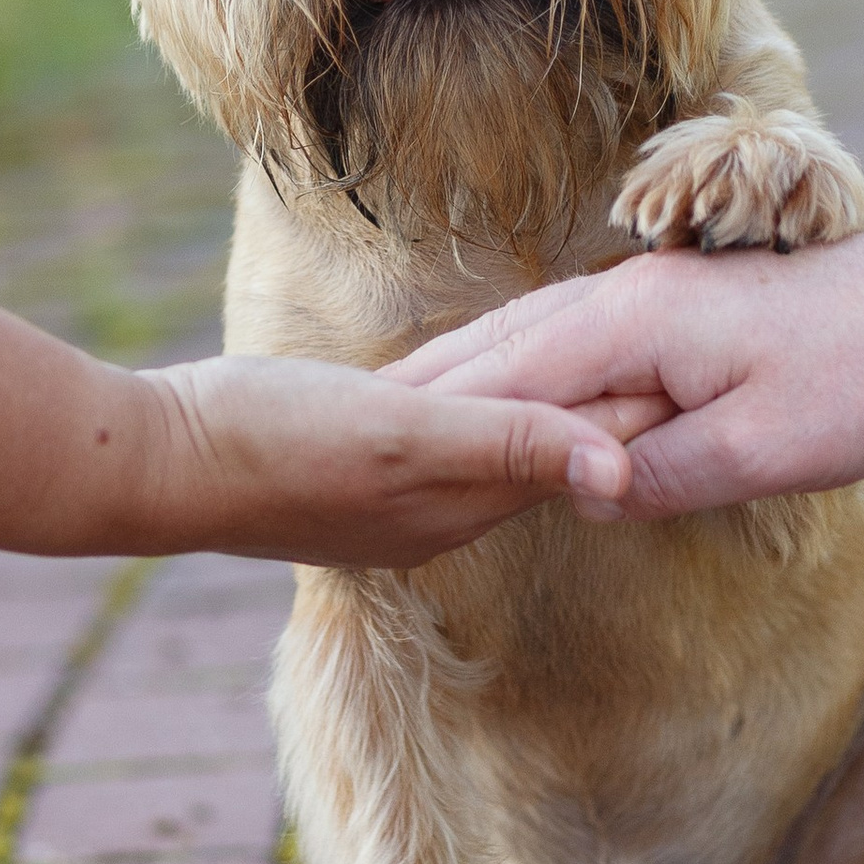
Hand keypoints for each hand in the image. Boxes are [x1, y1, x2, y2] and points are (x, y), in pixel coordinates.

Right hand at [133, 353, 639, 565]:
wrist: (154, 465)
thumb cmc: (271, 442)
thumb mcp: (401, 432)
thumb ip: (511, 445)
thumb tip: (624, 474)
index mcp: (466, 500)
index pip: (582, 450)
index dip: (640, 402)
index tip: (709, 359)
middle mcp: (442, 509)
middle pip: (551, 451)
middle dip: (613, 407)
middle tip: (686, 354)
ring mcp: (395, 494)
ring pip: (500, 446)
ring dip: (552, 410)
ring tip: (613, 366)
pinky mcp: (354, 467)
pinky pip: (446, 437)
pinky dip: (484, 408)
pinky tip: (484, 388)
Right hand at [387, 218, 863, 519]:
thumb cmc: (863, 377)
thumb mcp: (759, 451)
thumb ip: (658, 474)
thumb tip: (582, 494)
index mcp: (630, 326)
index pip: (504, 380)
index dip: (432, 418)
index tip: (361, 449)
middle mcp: (624, 295)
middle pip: (502, 344)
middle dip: (430, 387)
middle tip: (347, 430)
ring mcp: (650, 290)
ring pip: (534, 329)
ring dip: (472, 369)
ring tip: (404, 407)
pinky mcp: (678, 299)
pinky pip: (573, 329)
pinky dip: (525, 356)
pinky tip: (514, 382)